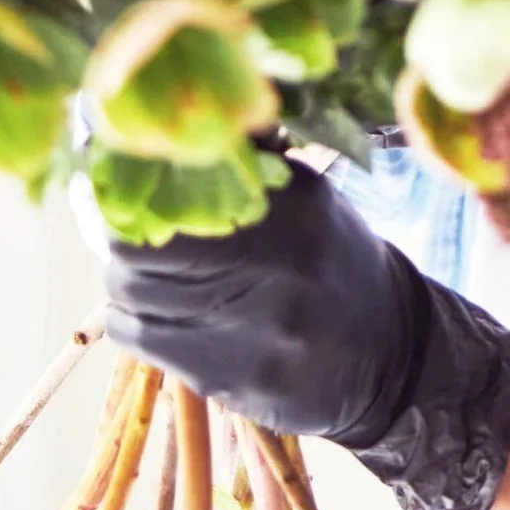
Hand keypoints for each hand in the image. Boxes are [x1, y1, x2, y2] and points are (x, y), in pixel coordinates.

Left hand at [101, 161, 430, 447]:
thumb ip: (246, 162)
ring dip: (128, 279)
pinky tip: (160, 312)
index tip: (131, 183)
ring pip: (129, 296)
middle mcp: (271, 271)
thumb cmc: (332, 259)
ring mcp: (248, 332)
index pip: (174, 194)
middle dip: (126, 237)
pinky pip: (139, 340)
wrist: (384, 351)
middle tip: (135, 232)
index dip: (136, 187)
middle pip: (139, 248)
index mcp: (291, 211)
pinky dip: (135, 320)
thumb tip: (175, 130)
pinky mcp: (227, 380)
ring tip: (149, 273)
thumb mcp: (307, 196)